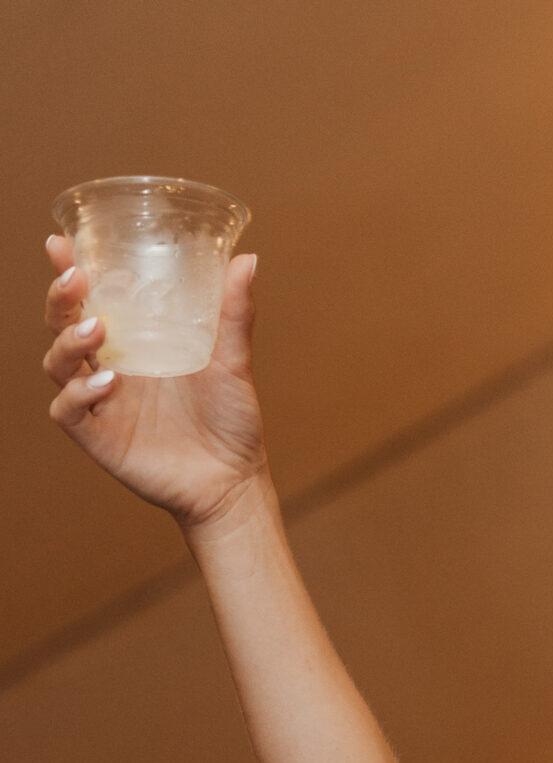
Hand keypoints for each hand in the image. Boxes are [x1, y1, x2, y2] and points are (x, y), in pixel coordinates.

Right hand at [42, 239, 269, 528]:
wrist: (236, 481)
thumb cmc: (231, 421)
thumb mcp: (233, 361)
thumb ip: (234, 313)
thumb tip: (247, 259)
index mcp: (133, 345)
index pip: (89, 301)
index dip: (69, 272)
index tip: (62, 244)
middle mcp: (109, 369)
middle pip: (62, 326)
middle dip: (60, 299)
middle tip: (76, 278)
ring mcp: (102, 404)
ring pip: (57, 364)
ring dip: (67, 341)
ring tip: (97, 329)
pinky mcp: (100, 439)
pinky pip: (68, 411)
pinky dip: (78, 394)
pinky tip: (106, 383)